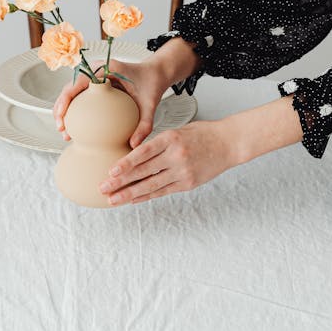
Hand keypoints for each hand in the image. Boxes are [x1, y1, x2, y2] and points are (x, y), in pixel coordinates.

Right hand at [52, 56, 166, 148]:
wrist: (154, 74)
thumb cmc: (151, 83)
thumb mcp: (151, 103)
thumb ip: (145, 124)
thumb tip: (133, 145)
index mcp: (107, 68)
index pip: (79, 81)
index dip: (66, 97)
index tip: (62, 115)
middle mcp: (97, 70)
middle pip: (70, 87)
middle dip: (61, 107)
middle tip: (62, 129)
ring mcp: (94, 77)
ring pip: (72, 92)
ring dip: (64, 110)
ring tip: (65, 132)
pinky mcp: (95, 85)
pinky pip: (80, 97)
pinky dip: (74, 111)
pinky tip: (75, 128)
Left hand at [98, 120, 235, 204]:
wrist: (228, 143)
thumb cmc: (202, 133)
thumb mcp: (178, 130)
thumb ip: (158, 142)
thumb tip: (134, 154)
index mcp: (171, 138)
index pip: (143, 152)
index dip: (126, 163)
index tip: (110, 170)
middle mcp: (175, 156)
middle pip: (143, 171)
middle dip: (120, 181)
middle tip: (103, 187)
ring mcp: (182, 172)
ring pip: (150, 185)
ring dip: (129, 193)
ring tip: (113, 199)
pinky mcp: (188, 183)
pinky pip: (162, 191)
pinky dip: (146, 196)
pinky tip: (132, 199)